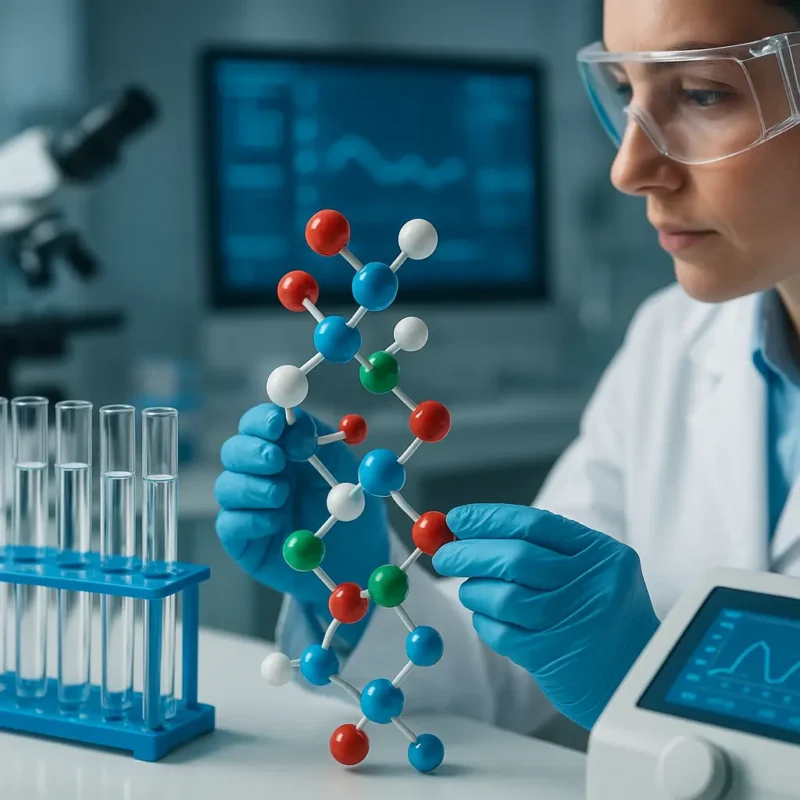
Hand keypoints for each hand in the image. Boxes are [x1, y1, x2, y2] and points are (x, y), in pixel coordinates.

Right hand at [215, 403, 389, 640]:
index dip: (261, 420)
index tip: (276, 423)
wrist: (360, 557)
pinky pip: (229, 523)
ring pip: (227, 486)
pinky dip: (250, 519)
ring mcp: (248, 507)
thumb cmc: (352, 507)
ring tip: (281, 495)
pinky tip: (275, 522)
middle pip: (233, 451)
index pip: (257, 425)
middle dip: (251, 452)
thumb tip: (296, 424)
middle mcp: (259, 474)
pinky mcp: (243, 540)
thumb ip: (321, 442)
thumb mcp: (344, 468)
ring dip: (252, 486)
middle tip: (275, 459)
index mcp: (282, 449)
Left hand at [432, 503, 658, 728]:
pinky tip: (487, 617)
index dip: (488, 518)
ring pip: (504, 597)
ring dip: (474, 590)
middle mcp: (592, 585)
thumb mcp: (592, 570)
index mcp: (602, 554)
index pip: (534, 524)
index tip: (457, 519)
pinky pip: (502, 632)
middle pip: (516, 558)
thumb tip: (466, 530)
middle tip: (444, 555)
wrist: (635, 678)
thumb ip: (540, 548)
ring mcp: (574, 622)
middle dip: (470, 553)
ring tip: (469, 590)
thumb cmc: (600, 614)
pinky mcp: (554, 657)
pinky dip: (484, 621)